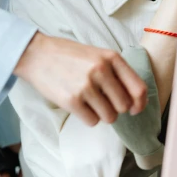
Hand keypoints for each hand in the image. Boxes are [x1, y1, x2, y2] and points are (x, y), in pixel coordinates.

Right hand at [14, 33, 147, 125]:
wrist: (37, 54)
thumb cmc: (69, 56)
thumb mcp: (98, 55)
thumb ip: (116, 73)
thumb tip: (134, 102)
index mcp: (111, 58)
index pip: (138, 88)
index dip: (140, 103)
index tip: (135, 109)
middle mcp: (102, 70)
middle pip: (124, 106)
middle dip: (116, 108)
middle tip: (102, 101)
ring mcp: (86, 85)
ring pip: (109, 117)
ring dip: (102, 114)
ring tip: (90, 102)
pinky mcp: (71, 100)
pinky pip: (92, 121)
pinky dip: (88, 118)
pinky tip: (79, 106)